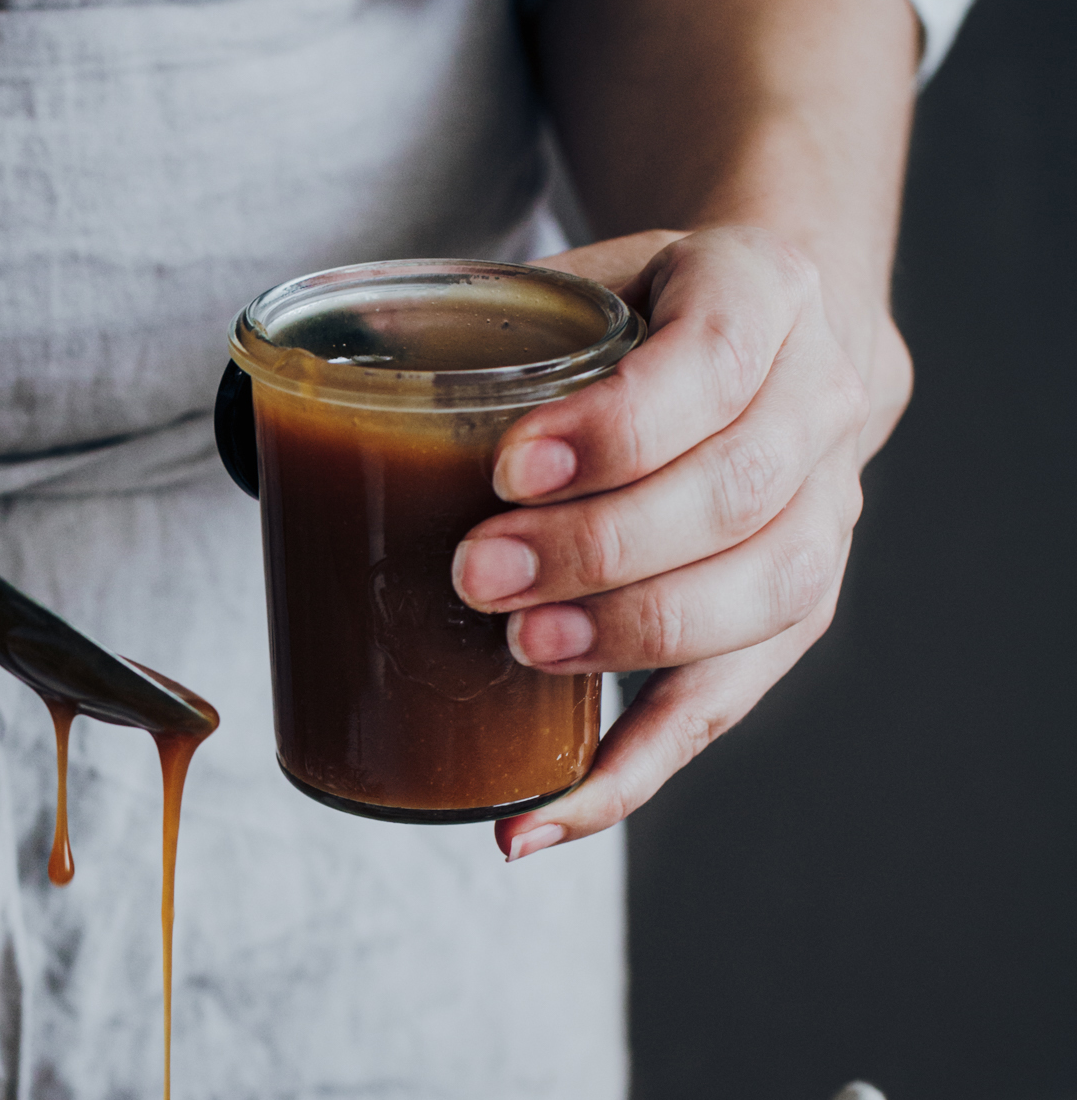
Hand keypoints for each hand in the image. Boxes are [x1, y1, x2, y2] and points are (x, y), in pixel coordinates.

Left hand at [450, 226, 911, 857]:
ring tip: (518, 654)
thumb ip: (460, 327)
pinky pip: (720, 708)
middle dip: (600, 547)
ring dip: (628, 639)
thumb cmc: (631, 317)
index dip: (616, 428)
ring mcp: (825, 514)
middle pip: (737, 493)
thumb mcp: (572, 281)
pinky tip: (540, 817)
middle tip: (477, 577)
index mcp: (762, 290)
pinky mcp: (793, 615)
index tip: (509, 468)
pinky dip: (627, 773)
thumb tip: (274, 408)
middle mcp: (821, 403)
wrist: (763, 332)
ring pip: (760, 597)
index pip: (713, 362)